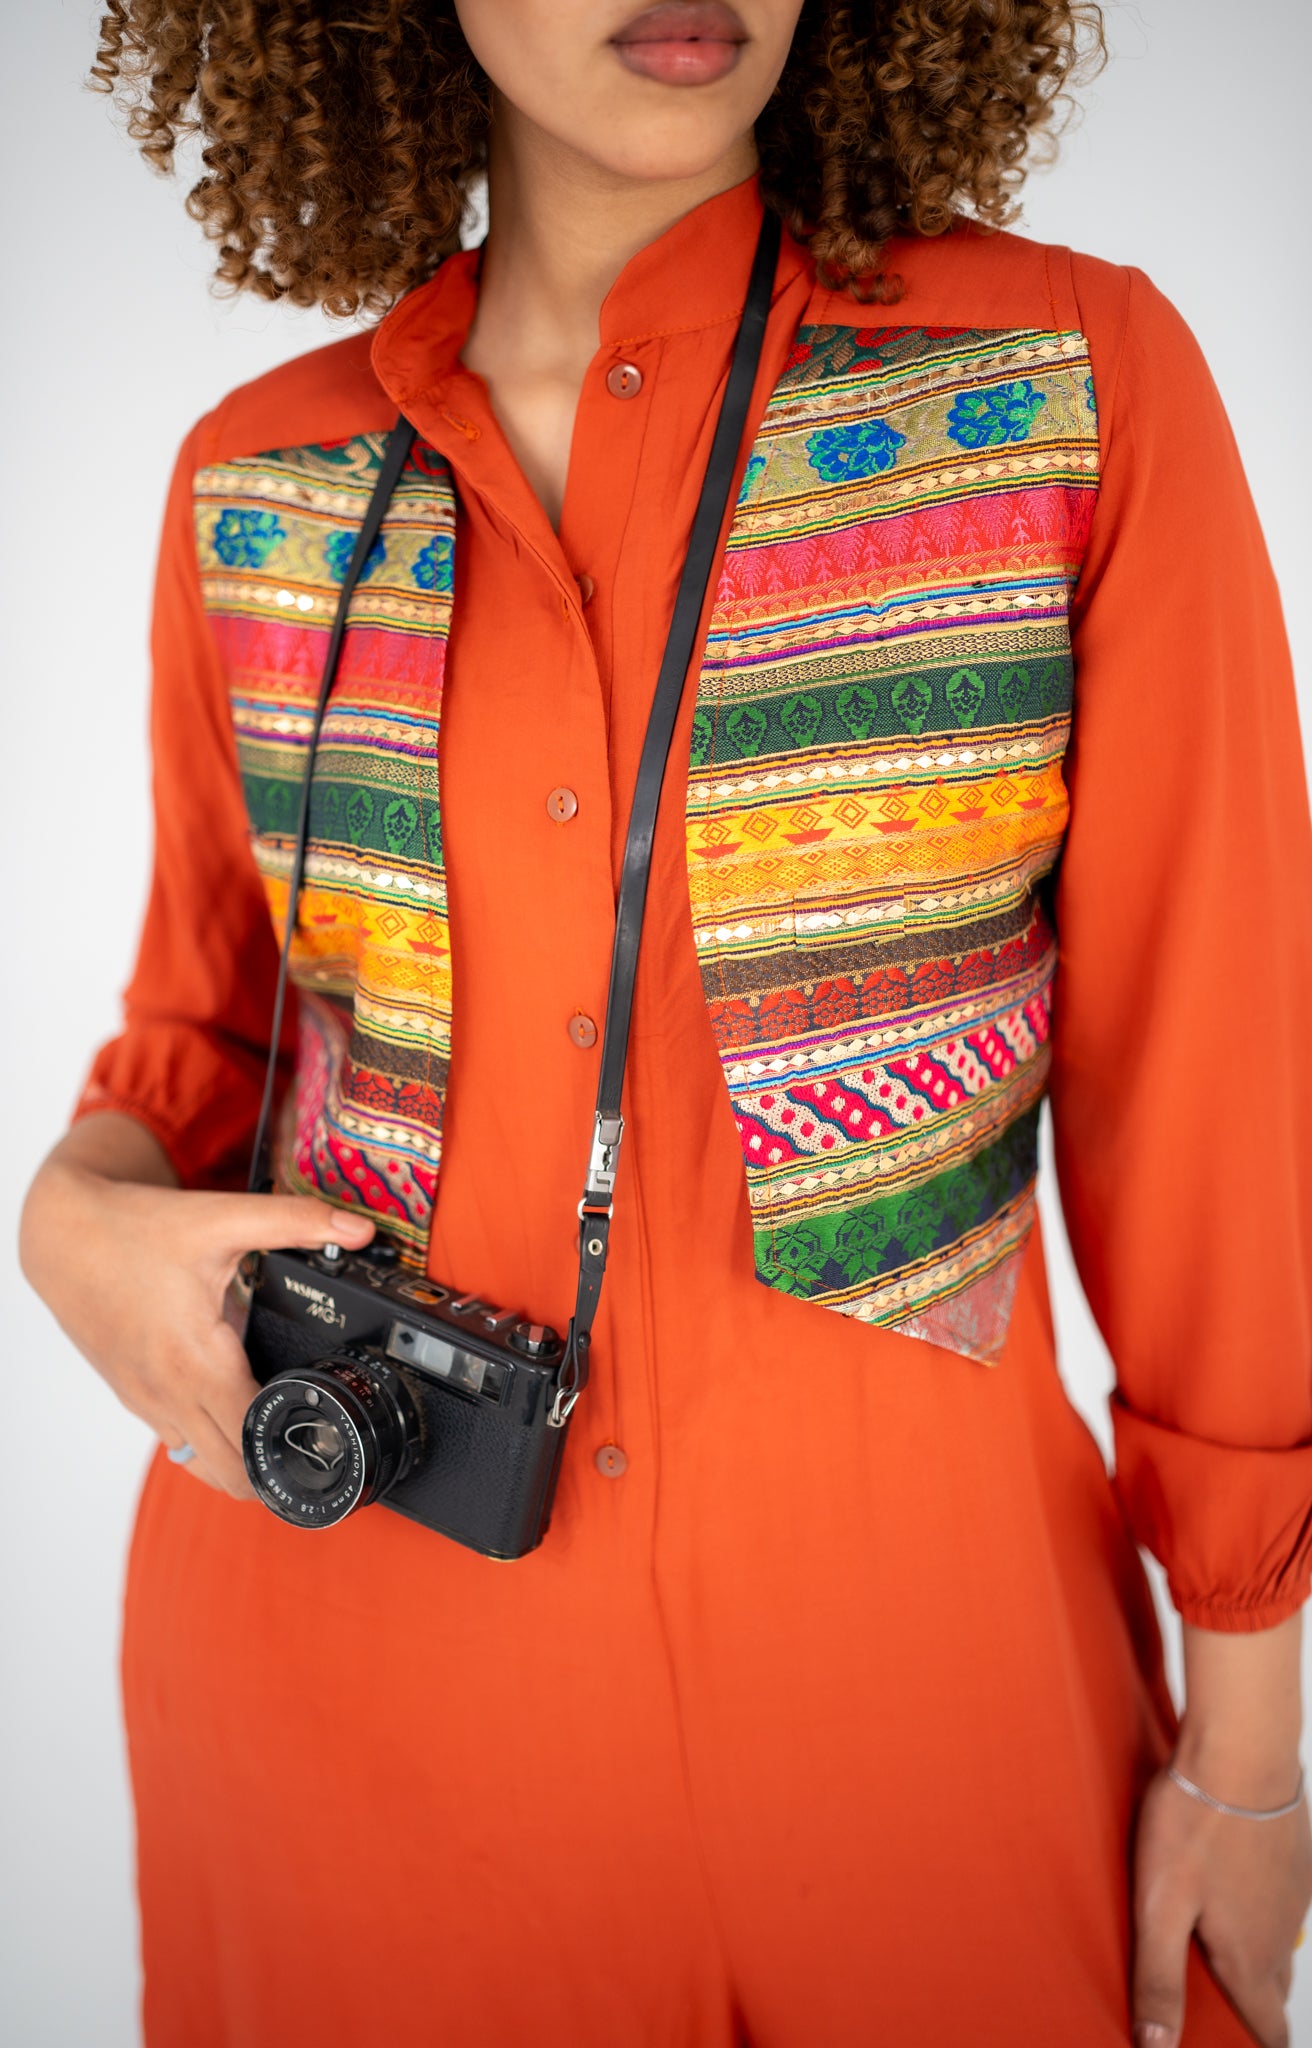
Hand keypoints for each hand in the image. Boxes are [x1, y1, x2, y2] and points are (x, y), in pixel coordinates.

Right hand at [21, 1118, 374, 1498]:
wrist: (63, 1236)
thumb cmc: (136, 1230)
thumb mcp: (222, 1218)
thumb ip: (295, 1222)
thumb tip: (361, 1229)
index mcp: (195, 1360)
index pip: (250, 1438)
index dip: (291, 1449)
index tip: (329, 1442)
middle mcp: (168, 1392)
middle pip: (228, 1471)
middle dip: (273, 1471)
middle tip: (316, 1451)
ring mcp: (146, 1401)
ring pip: (199, 1465)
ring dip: (239, 1464)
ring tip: (281, 1442)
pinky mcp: (133, 1396)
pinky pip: (176, 1442)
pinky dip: (208, 1444)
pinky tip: (233, 1418)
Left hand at [1131, 1759, 1311, 2047]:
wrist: (1242, 1750)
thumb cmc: (1195, 1822)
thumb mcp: (1161, 1905)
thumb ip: (1159, 1977)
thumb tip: (1157, 2047)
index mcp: (1249, 1957)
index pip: (1269, 2028)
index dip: (1256, 2046)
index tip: (1240, 2047)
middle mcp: (1280, 1934)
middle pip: (1272, 1990)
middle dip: (1253, 2005)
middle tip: (1220, 2003)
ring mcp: (1293, 1895)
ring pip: (1277, 1943)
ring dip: (1255, 1955)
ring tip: (1218, 1949)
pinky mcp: (1294, 1858)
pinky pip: (1280, 1900)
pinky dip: (1261, 1909)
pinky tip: (1232, 1887)